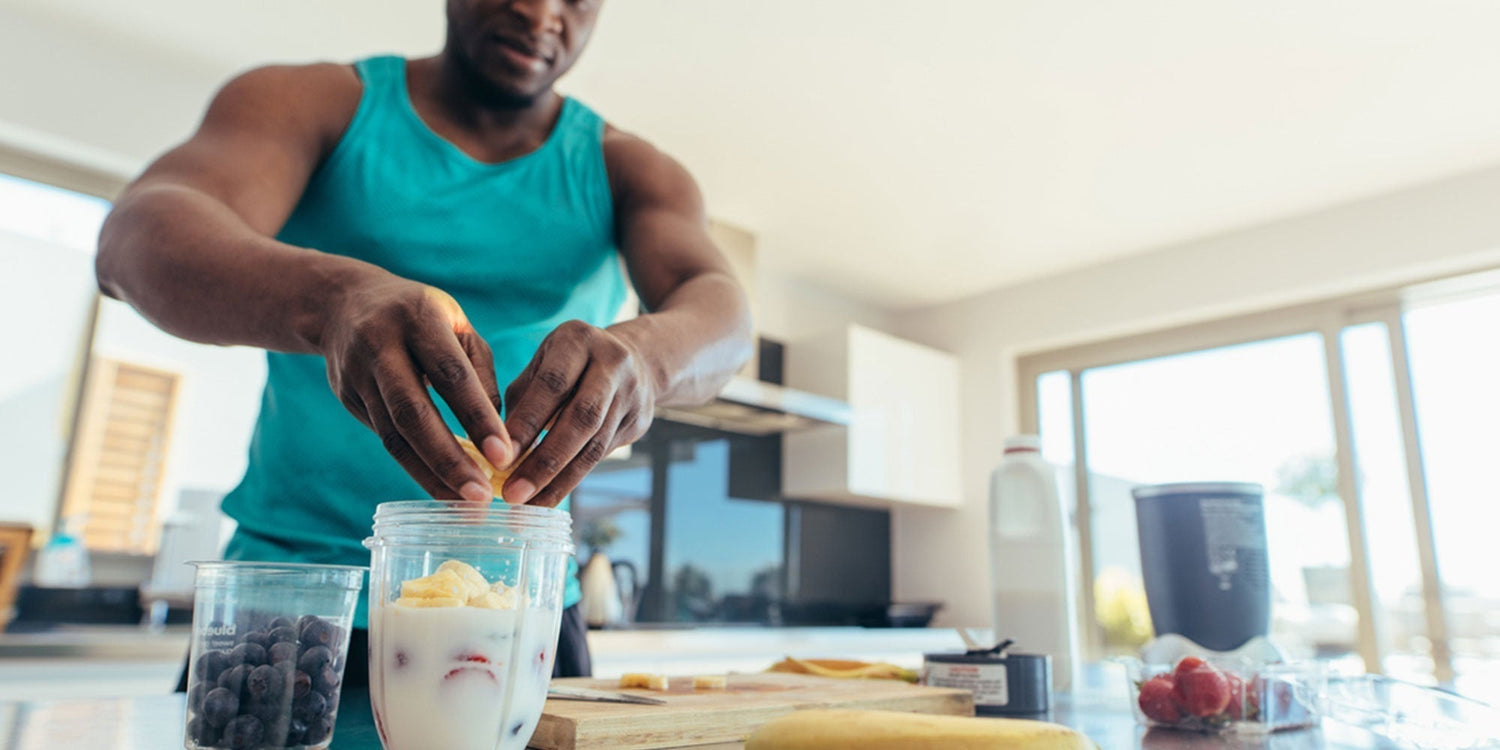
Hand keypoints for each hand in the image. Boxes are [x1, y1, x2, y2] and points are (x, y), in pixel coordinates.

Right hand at [319, 270, 514, 501]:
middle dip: (449, 460)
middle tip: (481, 498)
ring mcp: (357, 374)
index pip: (451, 375)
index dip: (477, 417)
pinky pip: (384, 439)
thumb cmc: (421, 317)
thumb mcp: (456, 326)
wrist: (342, 303)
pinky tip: (441, 488)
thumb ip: (479, 374)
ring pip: (393, 435)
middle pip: (413, 413)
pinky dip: (415, 467)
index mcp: (419, 318)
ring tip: (464, 505)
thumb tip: (499, 432)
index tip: (504, 456)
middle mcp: (381, 345)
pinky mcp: (347, 398)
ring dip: (430, 475)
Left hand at [501, 320, 656, 505]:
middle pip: (581, 418)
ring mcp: (632, 393)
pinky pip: (602, 455)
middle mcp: (612, 363)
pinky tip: (548, 495)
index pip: (552, 385)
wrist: (634, 361)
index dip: (527, 423)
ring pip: (595, 445)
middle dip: (545, 460)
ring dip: (559, 480)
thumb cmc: (568, 367)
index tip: (499, 458)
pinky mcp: (640, 421)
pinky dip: (572, 479)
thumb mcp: (542, 365)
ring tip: (528, 504)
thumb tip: (497, 451)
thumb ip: (521, 401)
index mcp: (579, 340)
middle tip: (513, 493)